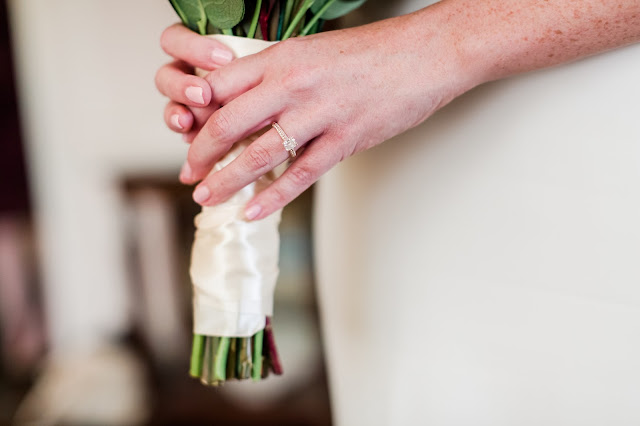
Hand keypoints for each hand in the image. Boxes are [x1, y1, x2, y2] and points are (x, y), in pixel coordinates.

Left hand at [158, 10, 475, 219]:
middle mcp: (293, 85)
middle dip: (201, 154)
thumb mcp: (314, 52)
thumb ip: (279, 76)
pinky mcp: (345, 140)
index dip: (196, 114)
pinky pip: (300, 176)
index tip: (187, 135)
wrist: (425, 54)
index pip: (220, 87)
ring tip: (207, 198)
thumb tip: (250, 104)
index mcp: (282, 58)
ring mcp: (319, 114)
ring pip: (258, 155)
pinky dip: (273, 198)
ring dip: (227, 181)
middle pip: (228, 123)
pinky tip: (253, 212)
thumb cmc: (371, 53)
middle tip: (188, 174)